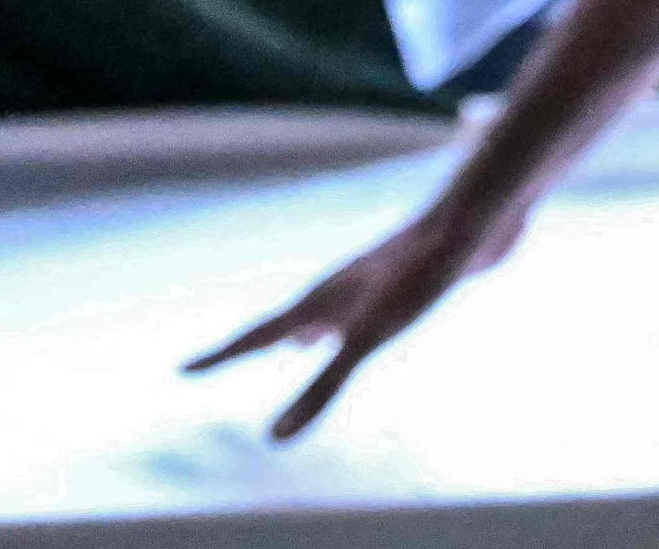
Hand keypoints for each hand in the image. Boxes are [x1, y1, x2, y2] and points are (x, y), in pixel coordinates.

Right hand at [188, 186, 530, 440]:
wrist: (478, 218)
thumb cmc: (418, 275)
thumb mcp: (367, 340)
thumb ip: (321, 390)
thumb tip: (273, 440)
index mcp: (321, 299)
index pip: (257, 335)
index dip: (219, 357)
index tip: (180, 370)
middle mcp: (341, 288)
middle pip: (285, 321)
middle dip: (255, 343)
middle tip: (225, 357)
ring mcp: (375, 280)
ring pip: (329, 310)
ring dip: (306, 328)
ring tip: (295, 343)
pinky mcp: (410, 279)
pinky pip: (367, 304)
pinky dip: (350, 319)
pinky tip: (366, 321)